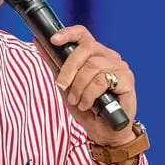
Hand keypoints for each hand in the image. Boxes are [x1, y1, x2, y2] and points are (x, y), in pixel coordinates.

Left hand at [37, 25, 136, 146]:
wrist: (102, 131)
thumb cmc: (86, 107)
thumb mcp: (65, 85)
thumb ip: (54, 63)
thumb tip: (37, 42)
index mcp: (94, 54)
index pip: (82, 34)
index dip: (68, 33)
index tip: (53, 40)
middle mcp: (108, 56)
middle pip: (85, 49)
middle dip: (69, 69)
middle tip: (62, 86)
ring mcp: (120, 67)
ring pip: (93, 66)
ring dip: (79, 87)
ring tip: (77, 101)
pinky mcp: (127, 79)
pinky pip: (102, 80)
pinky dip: (90, 95)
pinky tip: (89, 105)